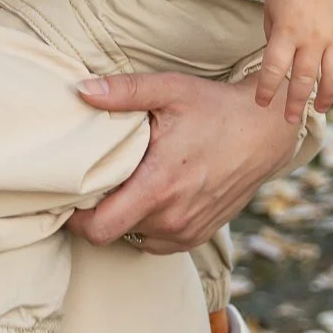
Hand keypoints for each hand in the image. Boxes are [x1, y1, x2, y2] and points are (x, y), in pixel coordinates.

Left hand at [68, 72, 297, 253]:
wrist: (266, 133)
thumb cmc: (215, 108)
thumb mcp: (169, 90)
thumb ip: (123, 92)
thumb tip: (79, 90)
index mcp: (159, 186)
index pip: (100, 228)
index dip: (75, 218)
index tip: (67, 195)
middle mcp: (172, 217)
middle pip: (111, 233)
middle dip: (94, 215)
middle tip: (88, 185)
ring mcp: (187, 230)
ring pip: (133, 237)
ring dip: (122, 217)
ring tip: (122, 184)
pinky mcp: (199, 235)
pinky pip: (156, 242)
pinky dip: (145, 224)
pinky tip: (148, 195)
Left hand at [255, 0, 332, 124]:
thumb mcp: (272, 6)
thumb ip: (274, 34)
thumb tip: (280, 59)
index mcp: (287, 32)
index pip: (274, 70)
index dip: (268, 90)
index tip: (263, 103)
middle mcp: (312, 39)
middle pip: (304, 80)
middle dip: (296, 103)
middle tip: (290, 119)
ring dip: (327, 97)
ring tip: (320, 109)